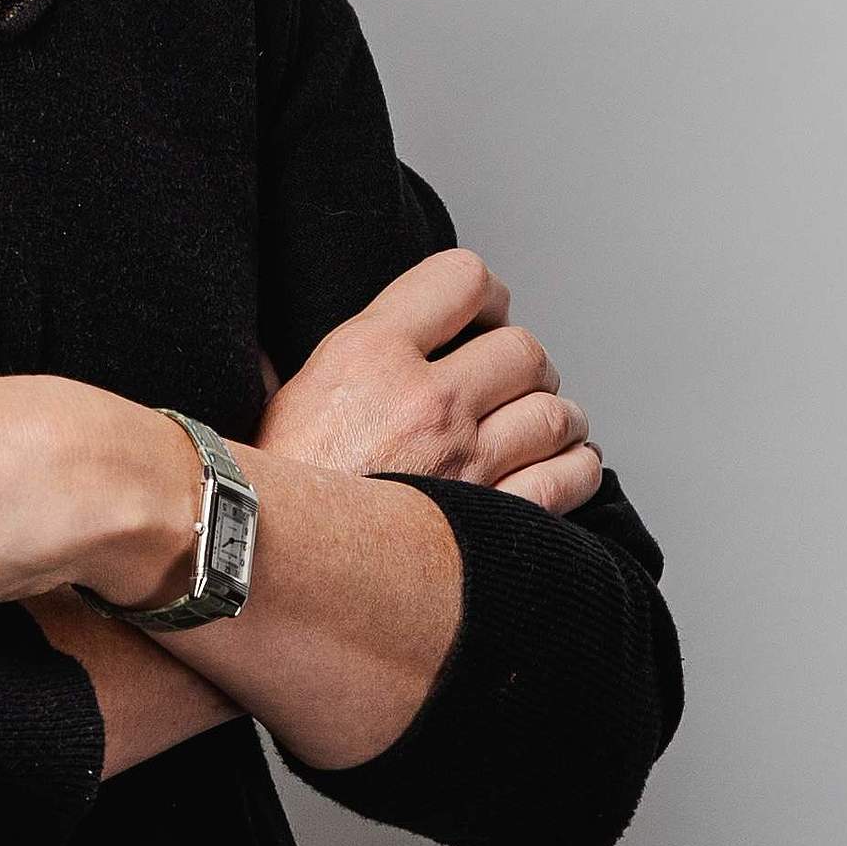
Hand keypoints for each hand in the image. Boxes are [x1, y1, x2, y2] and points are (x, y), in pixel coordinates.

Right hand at [255, 246, 602, 513]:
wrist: (270, 567)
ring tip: (545, 423)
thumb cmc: (275, 491)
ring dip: (557, 417)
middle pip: (524, 350)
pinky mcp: (494, 521)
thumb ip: (290, 361)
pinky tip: (564, 466)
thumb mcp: (277, 401)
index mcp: (371, 353)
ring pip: (556, 415)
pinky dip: (576, 468)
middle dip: (524, 362)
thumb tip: (270, 340)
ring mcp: (467, 462)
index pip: (462, 278)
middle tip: (512, 377)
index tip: (481, 313)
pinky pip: (567, 479)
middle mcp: (427, 400)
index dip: (484, 292)